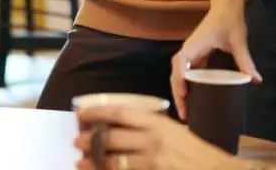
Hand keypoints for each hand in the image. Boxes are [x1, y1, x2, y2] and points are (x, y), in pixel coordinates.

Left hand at [72, 106, 241, 169]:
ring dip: (94, 162)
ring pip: (114, 162)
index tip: (82, 112)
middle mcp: (154, 141)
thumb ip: (153, 128)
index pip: (121, 113)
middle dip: (90, 140)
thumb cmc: (199, 154)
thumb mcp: (177, 133)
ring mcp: (154, 163)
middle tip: (77, 141)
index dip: (98, 111)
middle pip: (112, 137)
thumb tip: (125, 126)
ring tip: (80, 162)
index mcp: (159, 124)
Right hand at [171, 2, 259, 119]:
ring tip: (186, 109)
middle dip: (177, 93)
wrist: (227, 4)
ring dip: (180, 90)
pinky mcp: (196, 53)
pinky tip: (194, 96)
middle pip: (175, 73)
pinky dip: (186, 83)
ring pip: (179, 73)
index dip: (179, 82)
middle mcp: (188, 50)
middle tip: (184, 114)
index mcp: (194, 46)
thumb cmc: (230, 19)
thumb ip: (246, 62)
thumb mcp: (238, 41)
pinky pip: (186, 71)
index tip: (185, 98)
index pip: (180, 66)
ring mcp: (191, 51)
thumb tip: (256, 81)